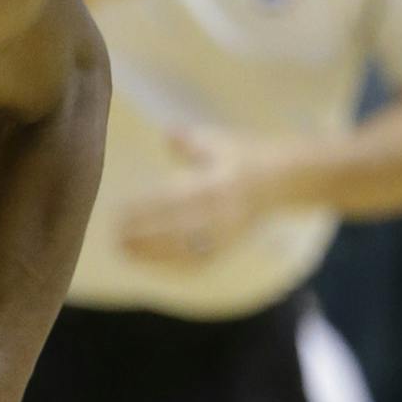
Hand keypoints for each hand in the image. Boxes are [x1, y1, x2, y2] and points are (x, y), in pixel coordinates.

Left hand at [118, 127, 273, 266]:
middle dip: (145, 235)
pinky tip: (149, 265)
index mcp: (219, 185)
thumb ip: (191, 142)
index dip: (146, 208)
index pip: (176, 200)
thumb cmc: (244, 156)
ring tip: (124, 251)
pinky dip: (173, 266)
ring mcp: (228, 233)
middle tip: (115, 237)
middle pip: (179, 229)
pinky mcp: (231, 246)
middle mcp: (224, 213)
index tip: (118, 211)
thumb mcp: (220, 142)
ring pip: (188, 250)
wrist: (286, 180)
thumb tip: (169, 136)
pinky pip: (200, 262)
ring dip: (154, 254)